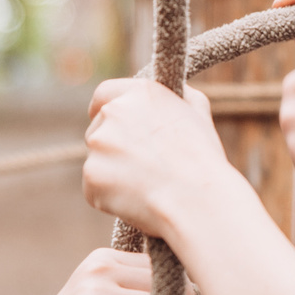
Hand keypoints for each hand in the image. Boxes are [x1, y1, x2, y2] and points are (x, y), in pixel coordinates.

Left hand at [82, 77, 229, 235]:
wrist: (195, 200)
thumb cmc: (203, 159)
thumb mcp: (199, 113)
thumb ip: (180, 97)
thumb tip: (177, 93)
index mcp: (139, 93)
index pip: (105, 93)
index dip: (104, 108)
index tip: (106, 121)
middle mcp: (113, 113)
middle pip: (98, 128)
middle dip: (112, 145)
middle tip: (138, 165)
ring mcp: (98, 144)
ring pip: (97, 159)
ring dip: (111, 172)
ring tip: (145, 186)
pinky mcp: (91, 176)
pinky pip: (95, 187)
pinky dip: (109, 196)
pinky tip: (137, 201)